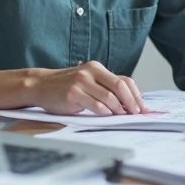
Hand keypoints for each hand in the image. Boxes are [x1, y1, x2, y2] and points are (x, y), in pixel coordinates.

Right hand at [24, 61, 148, 115]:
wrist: (41, 85)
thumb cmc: (67, 86)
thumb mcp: (88, 81)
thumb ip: (105, 87)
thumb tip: (129, 102)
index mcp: (97, 68)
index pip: (124, 81)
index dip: (136, 95)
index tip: (143, 108)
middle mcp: (90, 72)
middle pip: (120, 87)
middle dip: (131, 102)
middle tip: (135, 114)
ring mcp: (81, 82)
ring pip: (109, 97)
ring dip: (118, 110)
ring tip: (122, 116)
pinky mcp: (72, 94)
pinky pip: (94, 105)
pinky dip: (104, 112)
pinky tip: (107, 116)